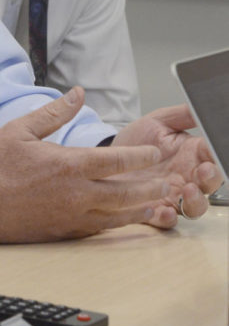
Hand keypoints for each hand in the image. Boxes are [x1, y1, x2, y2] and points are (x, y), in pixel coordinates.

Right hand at [0, 87, 167, 241]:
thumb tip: (77, 94)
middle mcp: (75, 193)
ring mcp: (71, 215)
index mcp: (67, 164)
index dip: (140, 157)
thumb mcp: (20, 129)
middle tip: (169, 182)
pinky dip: (118, 224)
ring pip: (116, 215)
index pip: (115, 160)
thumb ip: (53, 112)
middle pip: (125, 192)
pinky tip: (125, 220)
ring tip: (158, 203)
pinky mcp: (63, 231)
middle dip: (150, 186)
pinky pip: (99, 229)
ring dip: (140, 208)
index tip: (155, 154)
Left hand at [112, 106, 221, 226]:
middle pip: (210, 184)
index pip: (214, 156)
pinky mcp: (153, 208)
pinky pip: (166, 219)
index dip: (218, 155)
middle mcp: (187, 177)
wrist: (107, 158)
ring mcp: (172, 195)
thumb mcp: (157, 122)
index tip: (213, 150)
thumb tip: (201, 106)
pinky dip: (168, 217)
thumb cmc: (135, 141)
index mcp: (192, 155)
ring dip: (196, 201)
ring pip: (195, 206)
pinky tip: (165, 211)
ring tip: (187, 190)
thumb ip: (181, 115)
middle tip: (205, 171)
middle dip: (212, 179)